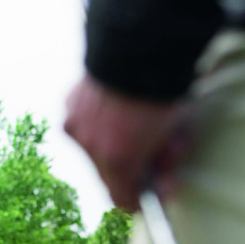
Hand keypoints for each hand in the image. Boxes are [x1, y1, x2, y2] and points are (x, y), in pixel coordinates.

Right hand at [64, 74, 187, 211]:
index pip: (121, 200)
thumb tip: (164, 190)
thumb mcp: (176, 133)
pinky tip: (115, 105)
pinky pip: (83, 124)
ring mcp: (75, 124)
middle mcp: (90, 146)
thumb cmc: (165, 89)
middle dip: (127, 167)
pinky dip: (98, 121)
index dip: (137, 199)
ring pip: (94, 149)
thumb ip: (167, 164)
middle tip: (149, 149)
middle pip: (108, 174)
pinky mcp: (68, 105)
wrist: (139, 43)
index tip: (150, 194)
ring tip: (132, 119)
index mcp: (119, 159)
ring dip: (111, 143)